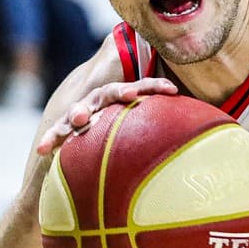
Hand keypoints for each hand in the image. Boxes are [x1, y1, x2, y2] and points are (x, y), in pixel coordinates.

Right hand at [34, 78, 180, 155]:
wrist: (83, 160)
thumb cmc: (123, 148)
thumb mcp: (144, 136)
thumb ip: (165, 130)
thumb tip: (204, 129)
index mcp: (121, 101)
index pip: (140, 89)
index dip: (154, 87)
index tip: (172, 91)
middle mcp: (101, 103)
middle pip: (111, 93)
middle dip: (121, 92)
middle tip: (133, 94)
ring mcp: (80, 115)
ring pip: (81, 110)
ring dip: (79, 112)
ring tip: (78, 118)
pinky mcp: (63, 132)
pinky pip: (58, 136)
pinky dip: (52, 141)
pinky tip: (44, 150)